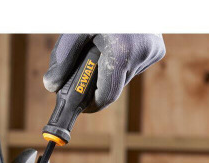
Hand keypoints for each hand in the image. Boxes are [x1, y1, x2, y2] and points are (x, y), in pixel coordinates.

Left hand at [44, 34, 165, 112]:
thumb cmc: (100, 9)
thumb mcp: (77, 30)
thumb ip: (63, 59)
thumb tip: (51, 86)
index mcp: (121, 52)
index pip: (106, 97)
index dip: (91, 105)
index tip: (80, 107)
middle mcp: (140, 55)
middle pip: (114, 89)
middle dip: (98, 86)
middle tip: (84, 77)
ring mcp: (152, 53)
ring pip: (124, 79)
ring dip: (109, 74)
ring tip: (100, 55)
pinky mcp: (157, 51)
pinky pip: (134, 68)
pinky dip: (122, 64)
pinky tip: (116, 48)